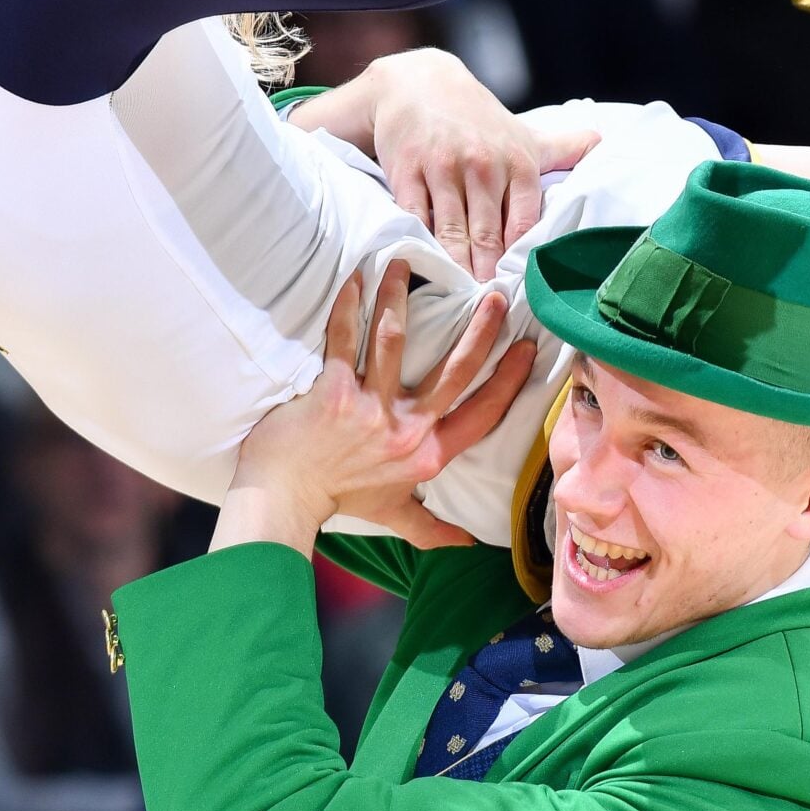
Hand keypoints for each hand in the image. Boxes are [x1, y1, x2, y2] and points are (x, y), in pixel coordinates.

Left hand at [224, 260, 535, 551]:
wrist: (283, 498)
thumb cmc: (338, 500)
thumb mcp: (394, 516)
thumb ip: (432, 528)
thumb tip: (468, 545)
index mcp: (426, 455)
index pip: (482, 414)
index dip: (508, 380)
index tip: (526, 348)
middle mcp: (405, 430)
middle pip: (454, 371)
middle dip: (479, 331)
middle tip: (494, 295)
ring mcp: (370, 409)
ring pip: (395, 340)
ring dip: (400, 298)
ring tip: (405, 265)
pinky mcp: (333, 392)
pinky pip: (345, 339)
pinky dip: (350, 305)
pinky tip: (357, 279)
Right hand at [375, 50, 599, 278]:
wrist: (419, 83)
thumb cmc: (478, 119)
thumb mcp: (523, 132)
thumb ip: (561, 148)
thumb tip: (602, 144)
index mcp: (517, 162)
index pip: (524, 222)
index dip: (523, 259)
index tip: (524, 291)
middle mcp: (483, 166)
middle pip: (487, 234)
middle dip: (489, 274)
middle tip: (491, 307)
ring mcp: (443, 169)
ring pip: (452, 231)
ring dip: (457, 267)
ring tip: (463, 300)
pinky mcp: (407, 171)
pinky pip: (415, 216)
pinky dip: (419, 244)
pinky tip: (424, 268)